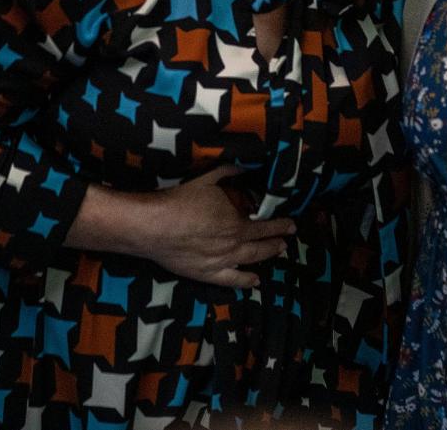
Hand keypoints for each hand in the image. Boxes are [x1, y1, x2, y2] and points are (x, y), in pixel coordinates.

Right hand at [136, 167, 295, 287]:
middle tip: (287, 240)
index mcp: (237, 222)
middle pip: (262, 244)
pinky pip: (231, 280)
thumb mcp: (209, 178)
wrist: (155, 226)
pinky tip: (255, 280)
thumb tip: (246, 166)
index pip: (266, 225)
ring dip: (266, 256)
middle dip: (277, 241)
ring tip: (277, 252)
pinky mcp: (206, 274)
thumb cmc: (181, 200)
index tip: (292, 225)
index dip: (280, 225)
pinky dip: (245, 281)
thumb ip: (230, 172)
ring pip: (251, 260)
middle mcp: (234, 244)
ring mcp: (222, 261)